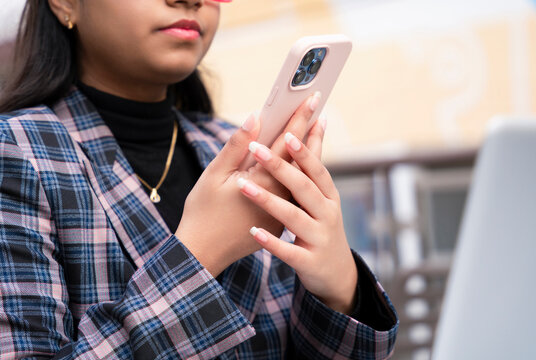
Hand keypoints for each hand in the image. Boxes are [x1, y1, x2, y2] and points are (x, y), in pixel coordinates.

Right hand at [176, 93, 321, 277]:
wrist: (204, 252)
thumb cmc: (204, 212)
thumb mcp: (214, 175)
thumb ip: (237, 146)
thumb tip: (254, 118)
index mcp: (264, 181)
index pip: (288, 143)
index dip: (300, 118)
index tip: (312, 99)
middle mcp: (280, 196)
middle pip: (302, 159)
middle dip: (311, 131)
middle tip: (320, 110)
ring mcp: (282, 212)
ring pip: (302, 177)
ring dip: (310, 152)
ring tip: (316, 131)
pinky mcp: (279, 222)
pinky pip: (295, 194)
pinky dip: (300, 174)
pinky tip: (301, 163)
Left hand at [237, 129, 357, 314]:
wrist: (337, 274)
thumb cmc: (322, 226)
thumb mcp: (324, 198)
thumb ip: (314, 166)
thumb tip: (318, 120)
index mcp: (329, 196)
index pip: (317, 170)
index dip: (304, 151)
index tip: (288, 131)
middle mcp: (328, 215)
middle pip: (304, 188)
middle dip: (280, 167)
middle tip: (257, 149)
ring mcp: (319, 238)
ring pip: (293, 216)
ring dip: (268, 200)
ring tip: (243, 186)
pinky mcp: (309, 262)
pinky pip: (288, 251)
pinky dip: (272, 242)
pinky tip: (254, 232)